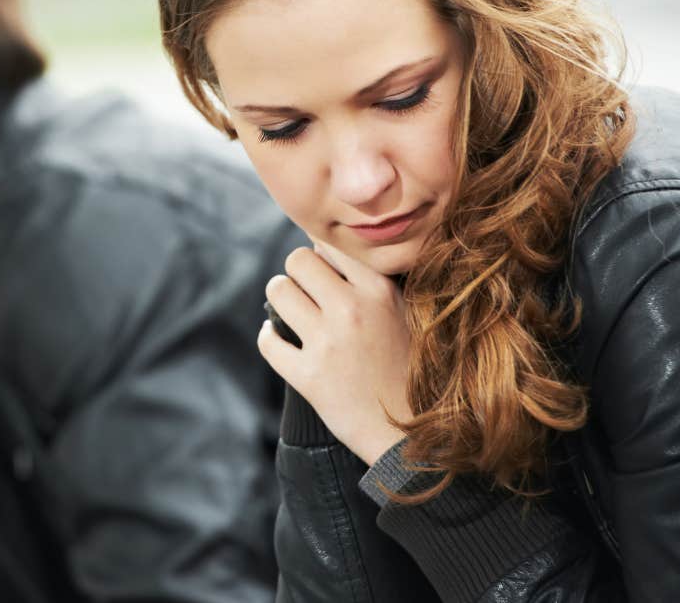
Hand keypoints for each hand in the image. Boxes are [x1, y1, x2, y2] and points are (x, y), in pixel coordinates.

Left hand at [260, 240, 412, 464]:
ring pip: (277, 290)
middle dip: (298, 273)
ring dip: (281, 298)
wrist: (412, 434)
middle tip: (306, 291)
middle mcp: (351, 310)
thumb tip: (333, 254)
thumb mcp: (408, 315)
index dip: (323, 256)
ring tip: (292, 311)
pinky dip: (269, 337)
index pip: (330, 245)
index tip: (325, 271)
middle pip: (297, 260)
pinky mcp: (308, 377)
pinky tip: (279, 339)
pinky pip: (268, 340)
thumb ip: (375, 284)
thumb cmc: (412, 371)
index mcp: (379, 290)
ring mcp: (327, 344)